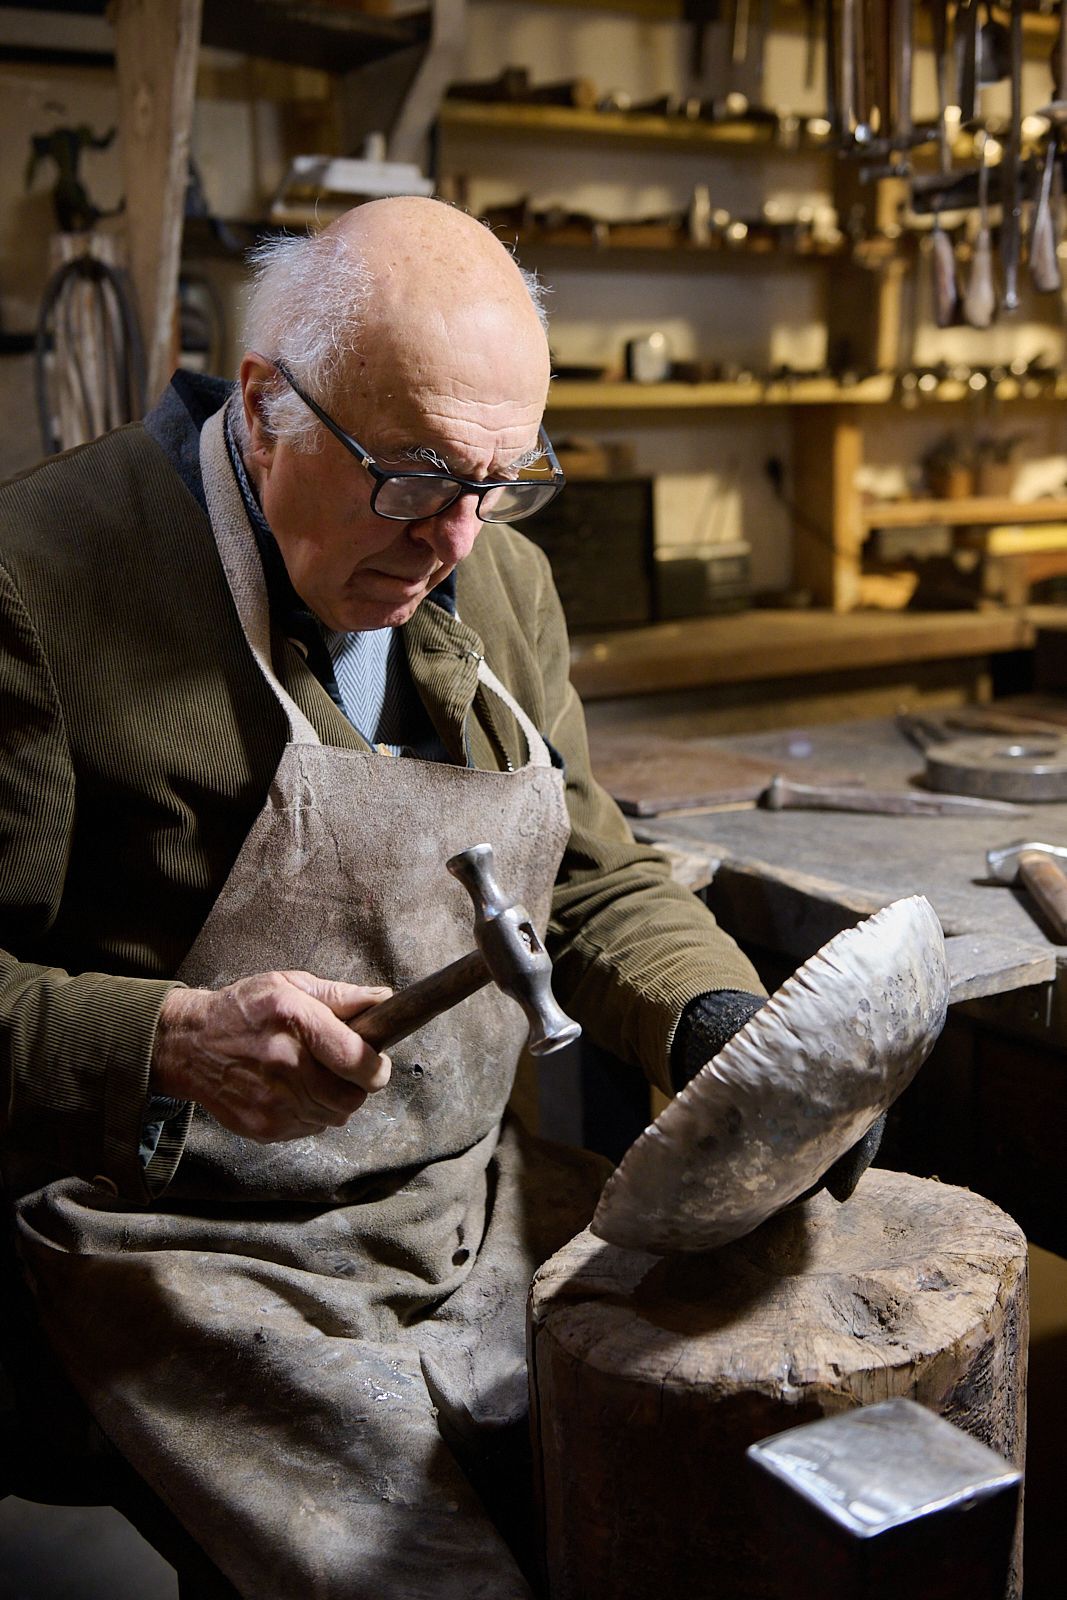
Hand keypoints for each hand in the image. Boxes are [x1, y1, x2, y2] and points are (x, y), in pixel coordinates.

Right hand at [150, 971, 392, 1141]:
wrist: (190, 1045)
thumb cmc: (243, 1010)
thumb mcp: (289, 984)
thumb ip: (340, 996)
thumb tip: (383, 1000)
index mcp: (296, 1021)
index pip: (357, 1060)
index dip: (377, 1066)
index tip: (377, 1061)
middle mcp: (285, 1064)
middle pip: (352, 1097)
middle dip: (358, 1085)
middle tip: (346, 1070)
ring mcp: (273, 1100)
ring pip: (335, 1116)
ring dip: (335, 1100)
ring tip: (316, 1077)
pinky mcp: (264, 1126)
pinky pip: (311, 1128)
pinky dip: (312, 1113)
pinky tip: (294, 1091)